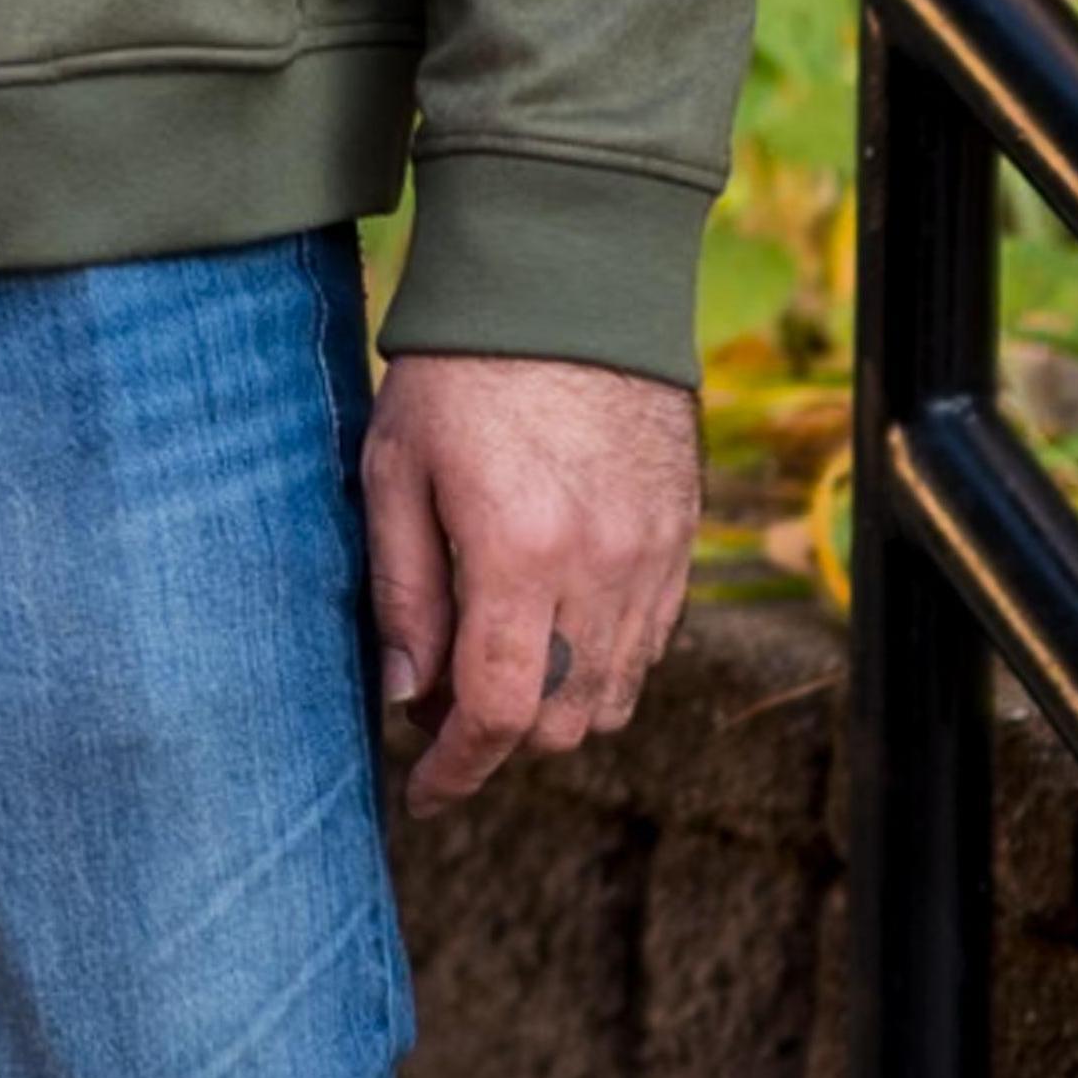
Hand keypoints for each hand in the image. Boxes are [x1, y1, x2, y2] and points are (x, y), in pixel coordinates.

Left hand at [363, 351, 697, 808]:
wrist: (569, 286)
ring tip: (494, 668)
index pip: (499, 711)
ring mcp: (655, 556)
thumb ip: (402, 593)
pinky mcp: (682, 538)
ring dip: (554, 709)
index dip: (458, 769)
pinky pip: (651, 645)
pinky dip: (601, 665)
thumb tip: (406, 698)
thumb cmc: (460, 372)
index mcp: (519, 553)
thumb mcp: (395, 471)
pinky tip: (551, 630)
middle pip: (564, 721)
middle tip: (440, 707)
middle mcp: (601, 568)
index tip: (422, 791)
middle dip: (500, 741)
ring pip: (615, 695)